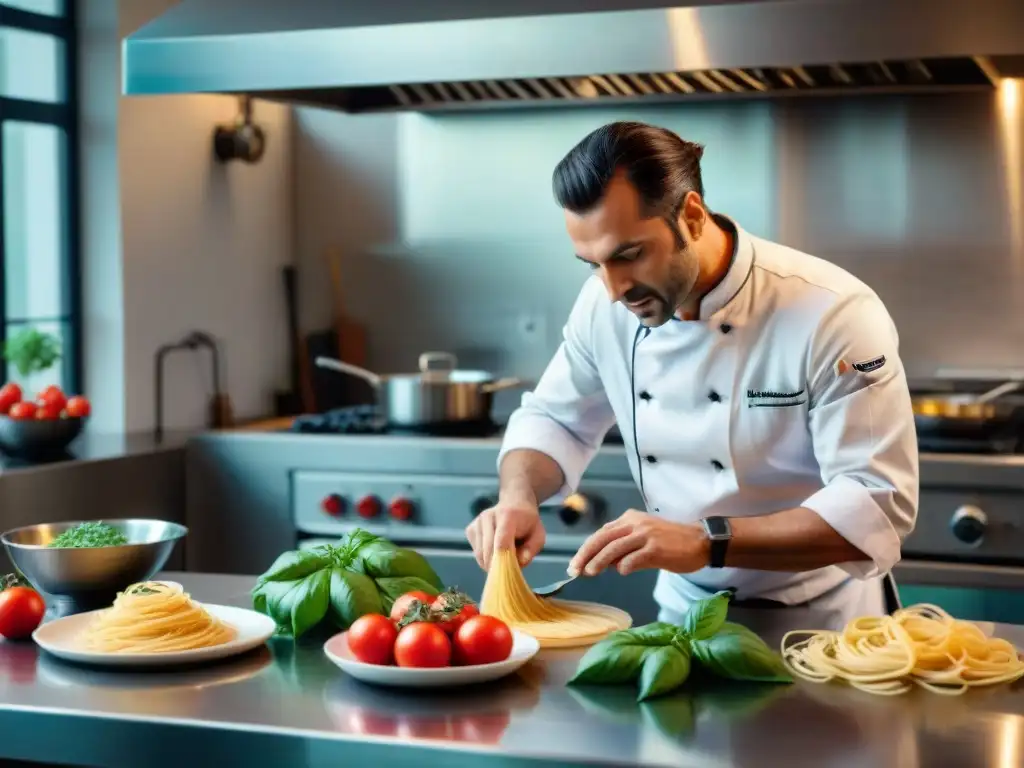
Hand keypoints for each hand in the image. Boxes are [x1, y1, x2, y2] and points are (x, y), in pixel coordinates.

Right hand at [465, 497, 545, 571]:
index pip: (501, 541)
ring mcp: (477, 522)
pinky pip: (475, 552)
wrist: (514, 503)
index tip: (509, 571)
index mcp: (507, 515)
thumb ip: (532, 548)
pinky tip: (495, 550)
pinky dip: (485, 558)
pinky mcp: (470, 529)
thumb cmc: (528, 522)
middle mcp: (488, 516)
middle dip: (497, 566)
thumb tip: (520, 561)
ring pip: (479, 554)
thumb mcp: (538, 534)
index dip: (504, 559)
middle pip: (487, 550)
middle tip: (508, 571)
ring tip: (504, 556)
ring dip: (491, 563)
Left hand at [568, 510, 708, 576]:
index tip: (575, 564)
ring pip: (614, 548)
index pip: (601, 534)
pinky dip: (624, 566)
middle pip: (602, 539)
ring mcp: (645, 535)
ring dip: (599, 561)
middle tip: (574, 570)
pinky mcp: (656, 548)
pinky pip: (633, 558)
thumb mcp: (643, 539)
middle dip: (585, 555)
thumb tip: (600, 564)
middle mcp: (635, 524)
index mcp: (629, 519)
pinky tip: (621, 572)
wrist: (700, 541)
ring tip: (589, 572)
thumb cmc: (671, 542)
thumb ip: (622, 548)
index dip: (585, 549)